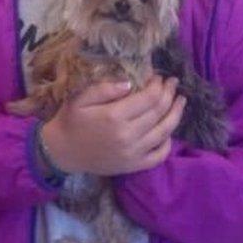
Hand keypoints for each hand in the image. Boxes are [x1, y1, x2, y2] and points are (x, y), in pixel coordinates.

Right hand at [41, 75, 185, 175]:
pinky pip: (159, 155)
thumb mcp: (80, 98)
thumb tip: (130, 83)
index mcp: (114, 116)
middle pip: (159, 112)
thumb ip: (104, 89)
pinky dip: (168, 142)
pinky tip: (168, 131)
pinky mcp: (133, 165)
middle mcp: (128, 135)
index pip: (149, 98)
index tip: (159, 76)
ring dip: (176, 114)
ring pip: (164, 132)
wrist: (62, 152)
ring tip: (180, 101)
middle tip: (173, 83)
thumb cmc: (70, 121)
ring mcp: (133, 153)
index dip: (158, 85)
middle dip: (169, 94)